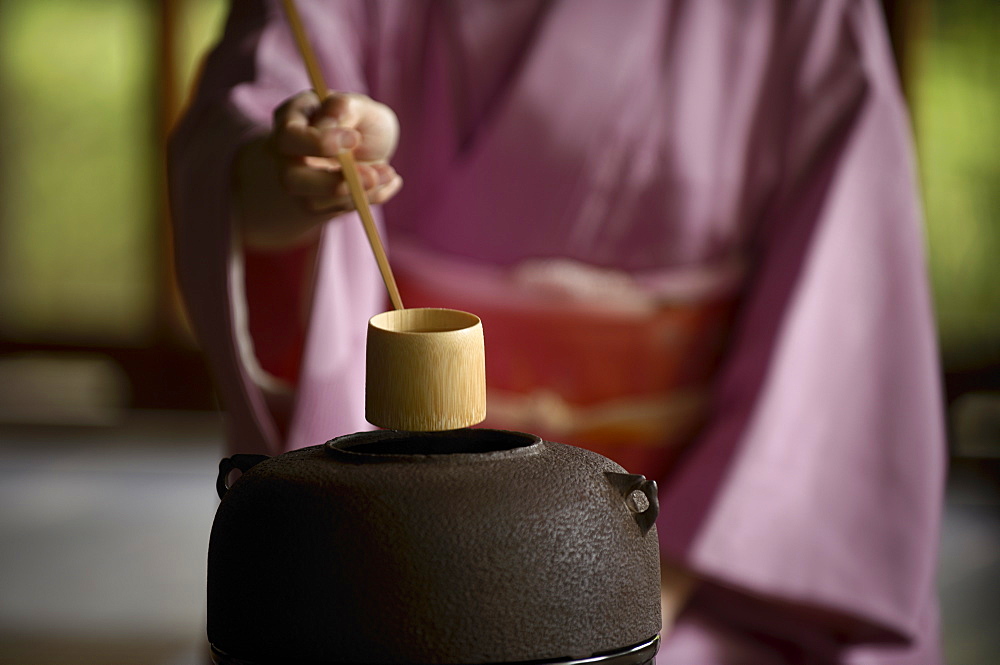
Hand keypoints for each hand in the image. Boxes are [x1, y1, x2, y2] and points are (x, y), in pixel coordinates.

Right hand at [234, 91, 402, 248]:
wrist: (370, 148)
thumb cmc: (361, 121)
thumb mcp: (360, 106)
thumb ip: (345, 108)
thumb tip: (330, 122)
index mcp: (291, 119)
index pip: (290, 137)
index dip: (320, 143)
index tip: (354, 139)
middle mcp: (287, 155)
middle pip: (291, 179)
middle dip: (333, 183)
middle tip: (372, 176)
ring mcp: (299, 183)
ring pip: (314, 202)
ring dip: (358, 193)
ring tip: (387, 173)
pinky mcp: (316, 204)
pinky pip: (337, 212)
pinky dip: (368, 198)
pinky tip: (386, 181)